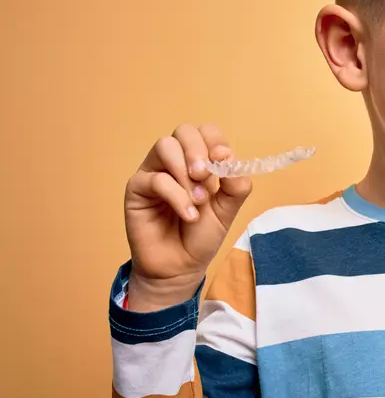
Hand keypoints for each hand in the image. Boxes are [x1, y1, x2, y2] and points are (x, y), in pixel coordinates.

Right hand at [123, 123, 251, 309]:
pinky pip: (155, 178)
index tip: (224, 159)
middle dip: (198, 150)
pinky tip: (188, 215)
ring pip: (165, 146)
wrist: (180, 266)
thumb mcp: (227, 209)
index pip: (206, 132)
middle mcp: (176, 161)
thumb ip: (236, 185)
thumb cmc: (201, 235)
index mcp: (200, 161)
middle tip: (206, 177)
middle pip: (184, 131)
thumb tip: (231, 160)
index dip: (215, 140)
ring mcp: (154, 172)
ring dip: (185, 172)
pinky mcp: (137, 188)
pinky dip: (176, 195)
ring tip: (198, 201)